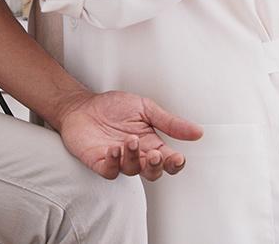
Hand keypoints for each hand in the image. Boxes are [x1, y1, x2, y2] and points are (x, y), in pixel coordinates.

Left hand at [56, 90, 202, 181]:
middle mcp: (136, 155)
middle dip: (156, 166)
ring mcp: (118, 160)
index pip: (168, 161)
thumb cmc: (112, 107)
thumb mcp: (145, 108)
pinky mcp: (99, 162)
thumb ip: (170, 122)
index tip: (177, 157)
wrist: (81, 105)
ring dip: (134, 157)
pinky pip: (109, 170)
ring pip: (132, 171)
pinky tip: (114, 149)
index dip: (175, 163)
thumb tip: (197, 132)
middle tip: (155, 153)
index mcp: (151, 144)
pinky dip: (113, 162)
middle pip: (153, 172)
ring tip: (131, 140)